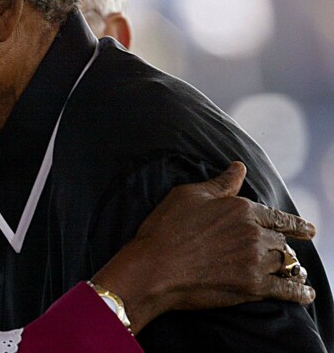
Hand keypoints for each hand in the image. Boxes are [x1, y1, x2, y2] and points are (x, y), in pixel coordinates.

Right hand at [92, 161, 315, 333]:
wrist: (154, 268)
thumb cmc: (165, 229)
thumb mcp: (188, 196)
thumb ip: (220, 184)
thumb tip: (239, 167)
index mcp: (241, 208)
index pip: (278, 216)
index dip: (296, 224)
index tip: (308, 230)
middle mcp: (254, 233)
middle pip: (281, 240)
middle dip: (282, 246)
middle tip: (284, 253)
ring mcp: (255, 261)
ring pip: (286, 263)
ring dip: (291, 267)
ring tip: (297, 272)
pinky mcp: (252, 287)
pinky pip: (287, 290)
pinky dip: (299, 292)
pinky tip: (305, 293)